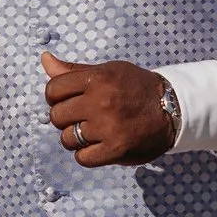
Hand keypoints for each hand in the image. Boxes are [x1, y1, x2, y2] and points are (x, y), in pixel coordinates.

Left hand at [40, 53, 177, 168]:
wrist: (172, 108)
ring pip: (67, 138)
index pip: (53, 90)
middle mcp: (101, 102)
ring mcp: (108, 127)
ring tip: (92, 131)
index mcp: (97, 79)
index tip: (68, 100)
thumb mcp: (108, 71)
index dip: (56, 97)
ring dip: (76, 137)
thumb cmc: (135, 87)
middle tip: (82, 117)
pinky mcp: (116, 149)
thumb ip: (73, 70)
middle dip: (65, 118)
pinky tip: (98, 145)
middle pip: (56, 116)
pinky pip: (82, 158)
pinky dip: (87, 154)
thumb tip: (44, 59)